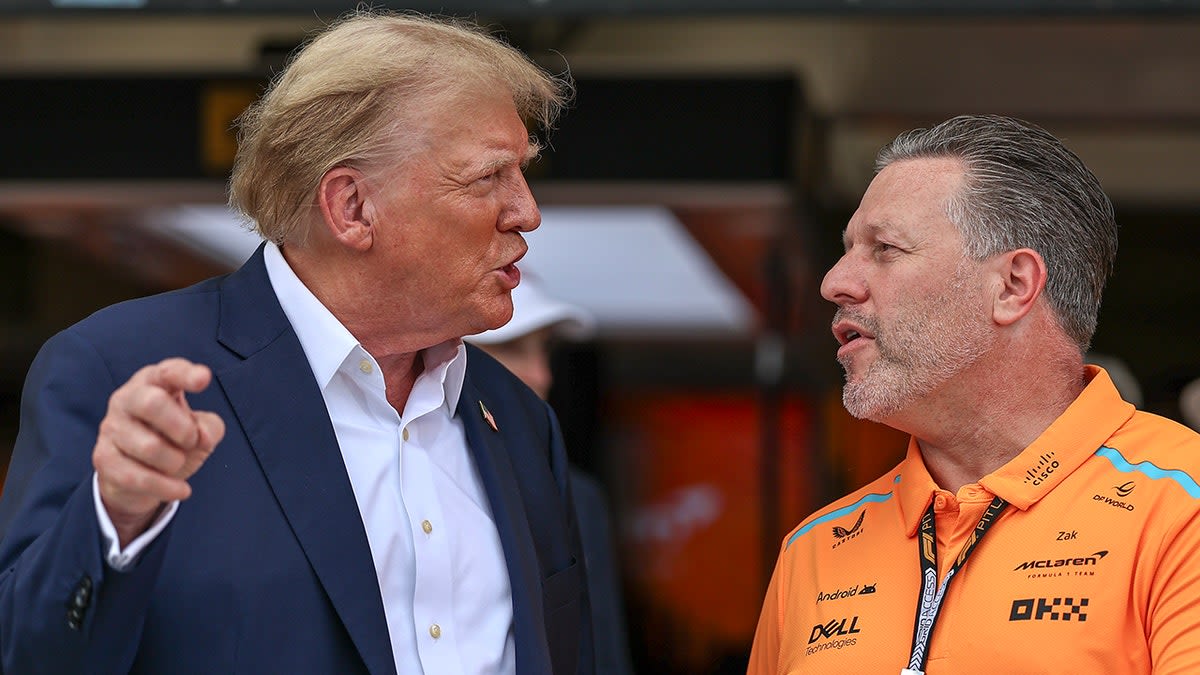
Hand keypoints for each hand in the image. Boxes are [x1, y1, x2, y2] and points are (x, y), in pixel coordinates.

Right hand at [92, 358, 224, 545]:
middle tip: (191, 441)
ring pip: (148, 446)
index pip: (169, 372)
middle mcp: (127, 398)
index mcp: (154, 382)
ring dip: (174, 461)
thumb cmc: (174, 440)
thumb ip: (209, 428)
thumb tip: (203, 437)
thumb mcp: (200, 431)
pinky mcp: (103, 458)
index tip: (204, 379)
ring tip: (178, 463)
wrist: (139, 477)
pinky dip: (166, 487)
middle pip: (151, 403)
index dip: (186, 374)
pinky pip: (136, 476)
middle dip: (181, 427)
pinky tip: (182, 490)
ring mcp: (111, 427)